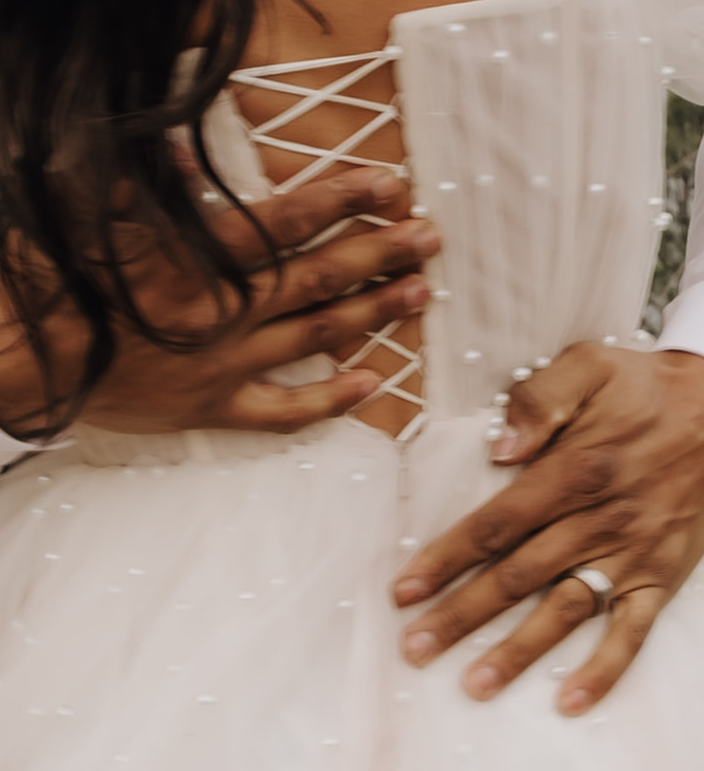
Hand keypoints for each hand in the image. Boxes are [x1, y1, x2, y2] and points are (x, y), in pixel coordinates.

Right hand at [0, 168, 437, 439]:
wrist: (15, 370)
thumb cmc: (48, 281)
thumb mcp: (81, 211)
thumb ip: (138, 175)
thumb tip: (175, 131)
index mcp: (195, 263)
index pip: (285, 223)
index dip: (341, 201)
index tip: (388, 184)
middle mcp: (220, 315)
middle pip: (318, 280)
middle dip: (380, 254)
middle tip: (431, 235)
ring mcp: (219, 367)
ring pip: (314, 340)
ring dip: (372, 314)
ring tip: (419, 293)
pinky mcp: (208, 409)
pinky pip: (280, 412)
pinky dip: (326, 402)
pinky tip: (367, 386)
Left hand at [394, 342, 703, 713]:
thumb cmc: (642, 386)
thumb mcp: (587, 365)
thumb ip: (538, 399)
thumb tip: (500, 447)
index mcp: (573, 468)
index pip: (496, 523)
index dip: (447, 557)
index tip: (406, 588)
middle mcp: (598, 519)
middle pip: (518, 575)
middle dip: (463, 614)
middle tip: (417, 645)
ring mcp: (631, 553)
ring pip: (566, 610)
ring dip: (519, 651)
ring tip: (475, 683)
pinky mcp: (661, 575)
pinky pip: (632, 632)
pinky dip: (604, 670)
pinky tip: (570, 700)